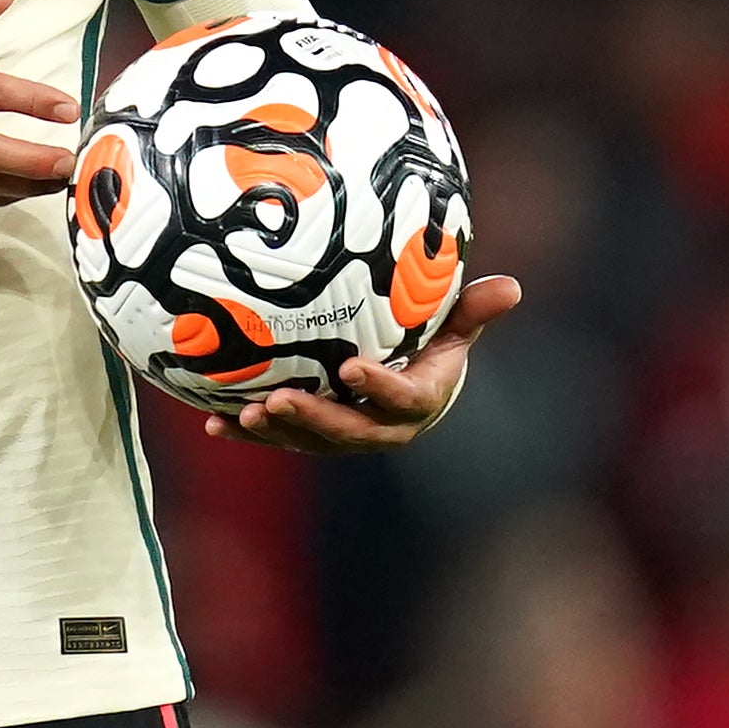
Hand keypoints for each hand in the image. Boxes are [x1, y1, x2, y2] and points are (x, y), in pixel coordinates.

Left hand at [202, 273, 522, 454]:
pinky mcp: (313, 437)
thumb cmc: (432, 343)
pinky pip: (281, 438)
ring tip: (247, 413)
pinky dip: (248, 431)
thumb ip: (474, 311)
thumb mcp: (454, 326)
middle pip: (349, 431)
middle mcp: (382, 428)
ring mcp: (345, 436)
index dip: (378, 387)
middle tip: (280, 400)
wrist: (409, 378)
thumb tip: (513, 287)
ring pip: (310, 441)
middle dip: (314, 419)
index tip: (351, 368)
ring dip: (278, 431)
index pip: (401, 399)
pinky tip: (215, 422)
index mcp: (419, 401)